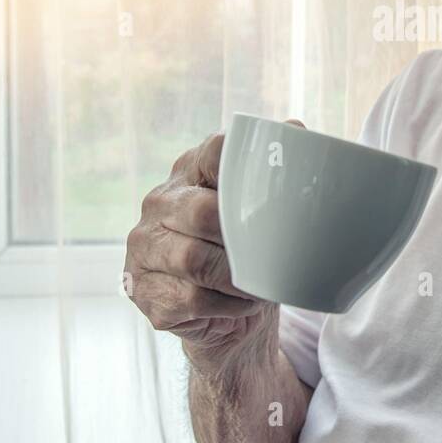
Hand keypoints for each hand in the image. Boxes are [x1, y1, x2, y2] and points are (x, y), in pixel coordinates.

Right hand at [124, 123, 303, 375]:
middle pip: (201, 211)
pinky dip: (226, 305)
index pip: (212, 153)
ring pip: (193, 259)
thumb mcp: (259, 211)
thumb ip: (275, 173)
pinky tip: (239, 305)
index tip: (272, 183)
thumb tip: (297, 129)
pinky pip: (190, 298)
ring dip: (236, 276)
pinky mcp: (145, 292)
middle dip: (241, 236)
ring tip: (259, 285)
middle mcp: (159, 205)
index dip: (241, 164)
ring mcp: (145, 249)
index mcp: (190, 173)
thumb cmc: (247, 252)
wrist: (228, 313)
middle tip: (269, 253)